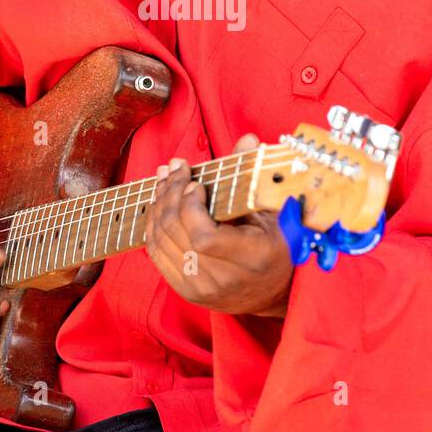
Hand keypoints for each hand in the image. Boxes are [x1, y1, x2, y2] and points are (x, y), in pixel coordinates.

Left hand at [144, 134, 292, 316]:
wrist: (272, 291)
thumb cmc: (278, 245)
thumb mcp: (274, 211)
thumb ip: (256, 176)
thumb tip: (247, 139)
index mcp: (251, 260)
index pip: (203, 238)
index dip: (190, 208)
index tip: (195, 183)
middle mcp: (223, 280)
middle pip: (177, 234)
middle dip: (170, 194)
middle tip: (174, 168)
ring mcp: (201, 289)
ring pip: (161, 241)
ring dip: (158, 204)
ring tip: (164, 178)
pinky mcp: (185, 291)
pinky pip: (156, 253)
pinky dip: (153, 224)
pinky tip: (159, 202)